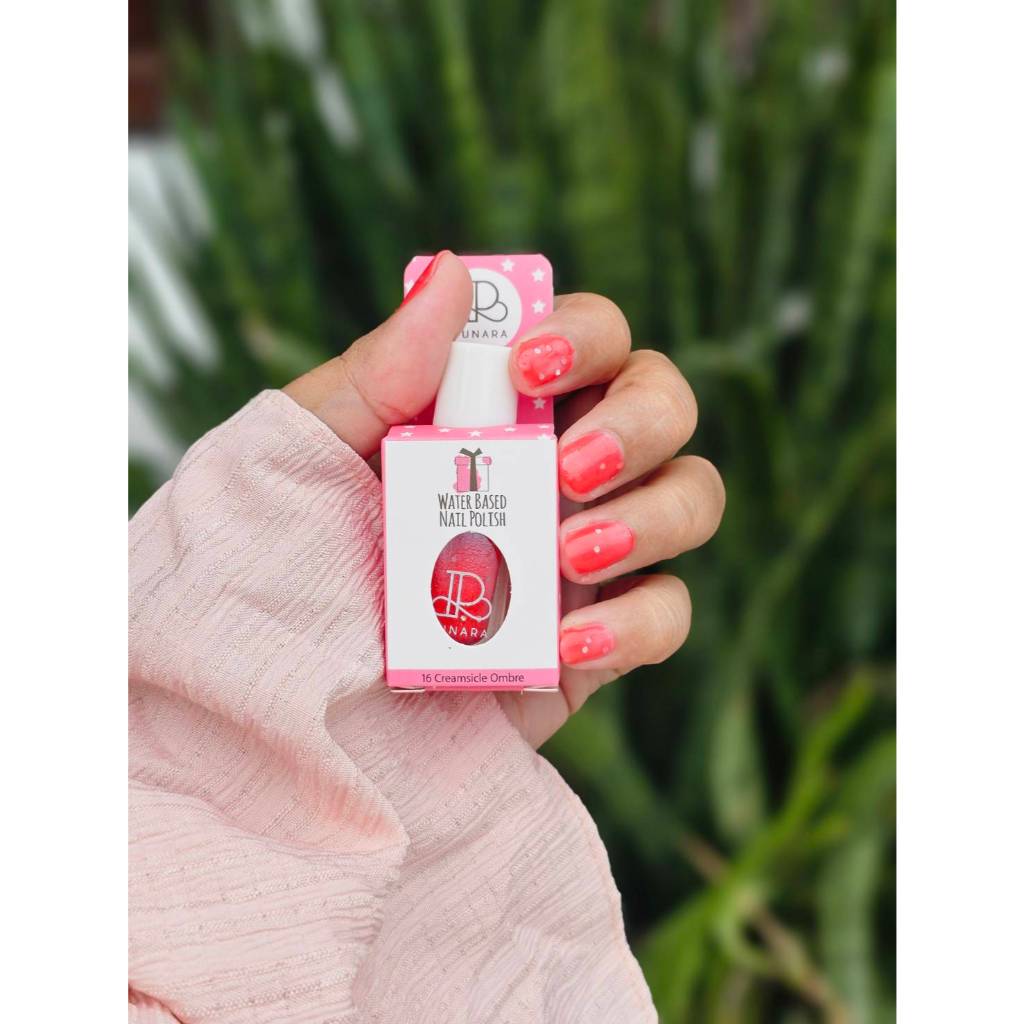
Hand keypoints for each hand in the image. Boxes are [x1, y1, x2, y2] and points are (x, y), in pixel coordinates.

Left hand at [284, 251, 724, 747]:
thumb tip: (453, 270)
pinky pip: (669, 613)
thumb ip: (384, 364)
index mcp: (506, 406)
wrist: (293, 695)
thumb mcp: (320, 448)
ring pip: (692, 496)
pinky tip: (566, 644)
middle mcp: (562, 466)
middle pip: (666, 403)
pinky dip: (636, 623)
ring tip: (566, 557)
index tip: (527, 369)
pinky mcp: (601, 637)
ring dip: (651, 516)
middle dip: (637, 425)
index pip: (593, 335)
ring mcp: (590, 550)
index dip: (584, 334)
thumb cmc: (292, 553)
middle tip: (566, 470)